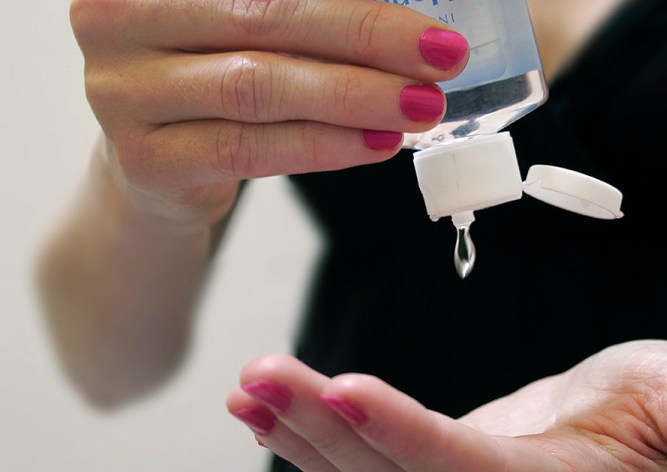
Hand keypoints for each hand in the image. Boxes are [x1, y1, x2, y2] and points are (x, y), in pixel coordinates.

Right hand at [70, 0, 467, 226]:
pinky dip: (324, 145)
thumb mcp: (246, 24)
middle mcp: (118, 17)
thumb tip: (412, 20)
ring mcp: (120, 91)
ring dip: (355, 96)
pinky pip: (249, 148)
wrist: (158, 163)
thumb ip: (306, 10)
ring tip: (422, 105)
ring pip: (259, 86)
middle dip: (367, 37)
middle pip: (265, 17)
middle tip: (442, 57)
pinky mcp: (145, 159)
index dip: (354, 1)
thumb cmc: (217, 74)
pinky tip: (378, 142)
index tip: (430, 23)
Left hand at [227, 340, 666, 470]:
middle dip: (325, 428)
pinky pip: (364, 466)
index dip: (405, 436)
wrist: (642, 435)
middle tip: (263, 375)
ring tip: (249, 385)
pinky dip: (312, 438)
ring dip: (301, 434)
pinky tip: (267, 408)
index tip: (345, 389)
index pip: (465, 471)